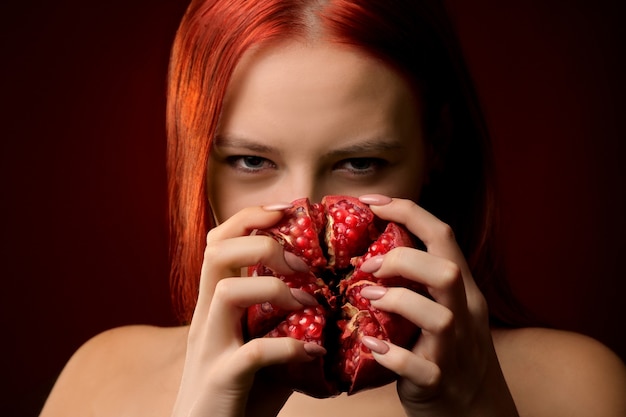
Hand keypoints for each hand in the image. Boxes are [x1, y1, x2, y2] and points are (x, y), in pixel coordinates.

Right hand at [171, 205, 325, 416]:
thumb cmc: (240, 393)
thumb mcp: (266, 349)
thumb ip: (288, 324)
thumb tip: (332, 300)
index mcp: (214, 305)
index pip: (219, 243)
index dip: (250, 218)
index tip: (288, 211)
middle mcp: (205, 319)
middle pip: (216, 253)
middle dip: (262, 242)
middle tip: (302, 260)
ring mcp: (209, 348)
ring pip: (227, 292)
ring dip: (276, 289)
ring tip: (310, 303)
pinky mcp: (220, 380)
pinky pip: (253, 352)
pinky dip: (289, 346)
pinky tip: (313, 350)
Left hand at [357, 196, 518, 416]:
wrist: (477, 412)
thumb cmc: (450, 353)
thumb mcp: (446, 309)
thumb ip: (420, 282)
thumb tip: (372, 251)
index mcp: (463, 290)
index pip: (443, 235)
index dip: (407, 211)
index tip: (372, 202)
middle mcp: (465, 315)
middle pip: (446, 271)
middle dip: (403, 258)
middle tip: (366, 266)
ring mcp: (455, 350)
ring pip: (439, 317)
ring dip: (397, 301)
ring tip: (367, 298)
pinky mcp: (439, 382)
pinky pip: (419, 367)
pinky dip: (392, 354)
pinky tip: (372, 346)